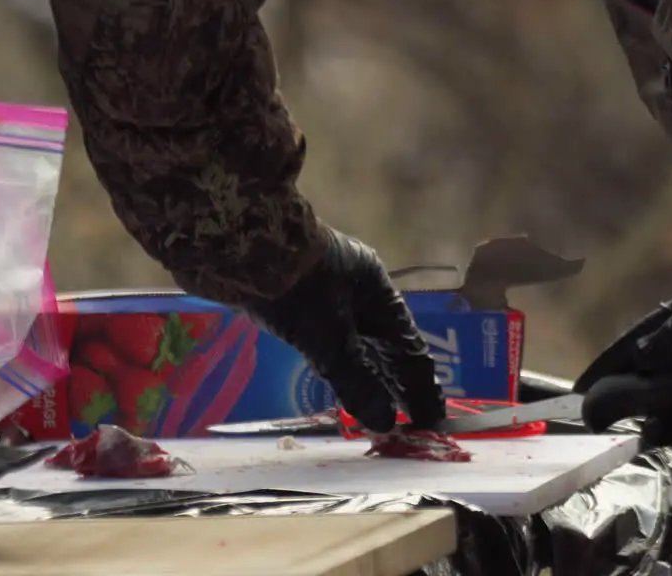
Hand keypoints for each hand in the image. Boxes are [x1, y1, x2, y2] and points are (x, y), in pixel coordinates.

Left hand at [244, 228, 446, 431]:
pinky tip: (344, 379)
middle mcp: (358, 288)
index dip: (421, 385)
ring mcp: (328, 291)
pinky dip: (344, 362)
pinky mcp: (299, 298)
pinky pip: (333, 337)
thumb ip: (357, 381)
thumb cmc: (295, 290)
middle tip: (411, 422)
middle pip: (386, 343)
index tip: (431, 419)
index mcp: (376, 288)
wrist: (241, 249)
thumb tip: (384, 422)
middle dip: (399, 383)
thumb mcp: (330, 339)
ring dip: (371, 374)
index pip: (409, 345)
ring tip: (384, 408)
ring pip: (359, 341)